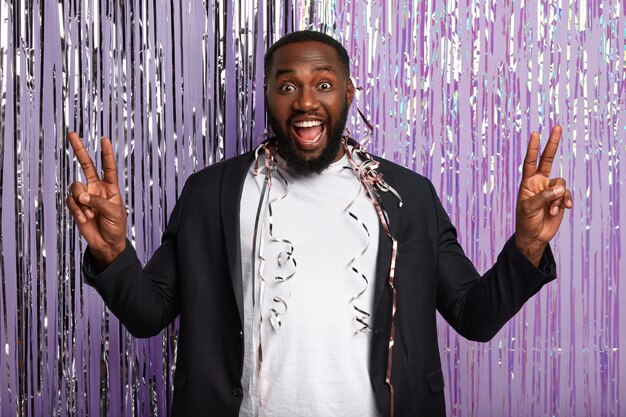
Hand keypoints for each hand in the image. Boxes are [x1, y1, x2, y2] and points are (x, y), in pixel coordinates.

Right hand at [66, 132, 126, 266]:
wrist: (106, 243)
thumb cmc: (116, 227)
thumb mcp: (114, 213)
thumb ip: (99, 202)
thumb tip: (82, 196)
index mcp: (111, 187)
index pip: (108, 167)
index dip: (106, 153)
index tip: (104, 139)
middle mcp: (96, 188)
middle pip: (86, 165)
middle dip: (79, 150)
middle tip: (72, 134)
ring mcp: (85, 196)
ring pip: (76, 186)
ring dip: (82, 201)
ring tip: (92, 214)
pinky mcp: (76, 206)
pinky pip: (71, 201)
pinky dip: (78, 210)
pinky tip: (85, 218)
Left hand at [515, 125, 571, 265]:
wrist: (535, 236)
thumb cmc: (526, 221)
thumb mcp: (529, 208)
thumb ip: (543, 196)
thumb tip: (560, 188)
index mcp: (528, 182)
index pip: (530, 161)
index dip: (532, 148)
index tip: (535, 133)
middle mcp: (540, 182)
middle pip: (548, 159)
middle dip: (552, 144)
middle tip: (557, 126)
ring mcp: (551, 190)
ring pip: (561, 184)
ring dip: (559, 197)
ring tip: (551, 210)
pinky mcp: (560, 199)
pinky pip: (567, 194)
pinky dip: (565, 201)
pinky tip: (564, 209)